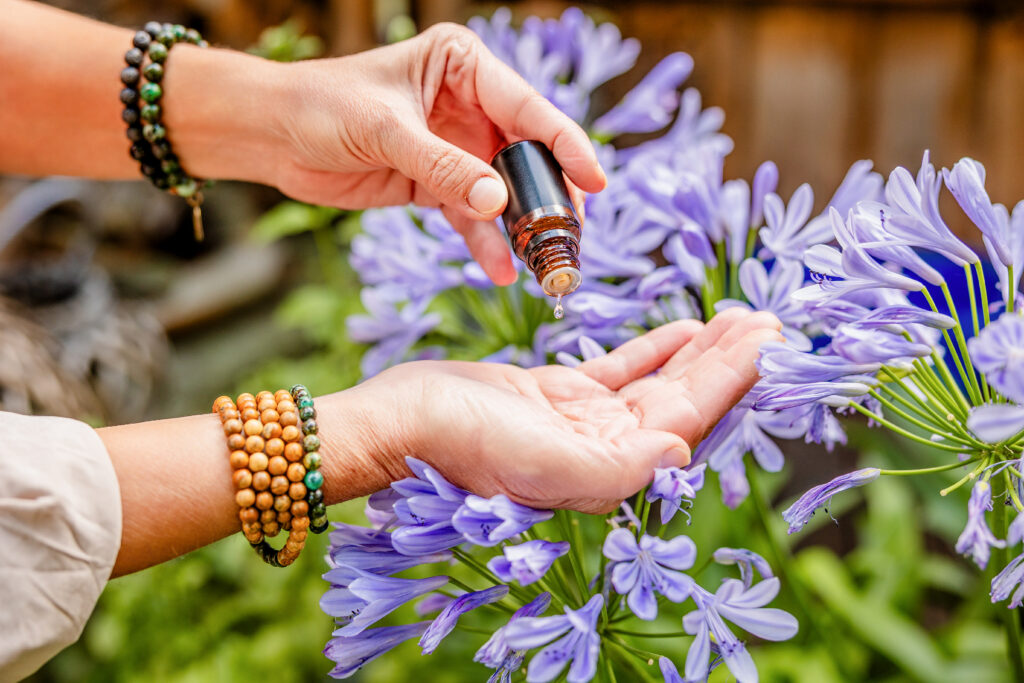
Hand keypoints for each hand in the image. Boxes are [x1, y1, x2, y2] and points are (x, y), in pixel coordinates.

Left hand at [264, 24, 604, 284]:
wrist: (273, 136)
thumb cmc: (322, 107)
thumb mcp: (385, 131)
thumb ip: (442, 166)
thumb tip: (496, 201)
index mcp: (462, 66)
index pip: (526, 107)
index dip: (564, 144)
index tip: (595, 180)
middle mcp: (468, 104)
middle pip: (525, 153)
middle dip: (548, 195)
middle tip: (572, 235)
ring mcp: (456, 147)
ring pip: (504, 191)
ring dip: (523, 227)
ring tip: (547, 263)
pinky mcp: (438, 184)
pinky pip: (473, 217)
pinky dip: (487, 244)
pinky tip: (502, 270)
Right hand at [345, 309, 782, 513]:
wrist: (401, 422)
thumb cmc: (460, 445)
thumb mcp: (538, 461)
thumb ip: (614, 466)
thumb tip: (681, 451)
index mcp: (609, 467)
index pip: (689, 418)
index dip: (734, 380)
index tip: (773, 341)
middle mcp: (605, 448)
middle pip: (683, 399)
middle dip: (729, 361)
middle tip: (772, 320)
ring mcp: (583, 420)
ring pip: (658, 381)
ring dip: (701, 352)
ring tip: (740, 319)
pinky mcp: (558, 394)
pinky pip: (621, 369)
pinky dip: (655, 348)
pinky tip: (685, 327)